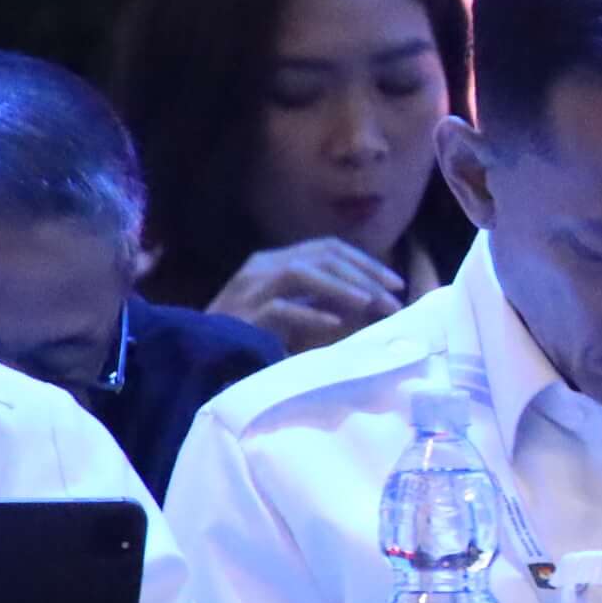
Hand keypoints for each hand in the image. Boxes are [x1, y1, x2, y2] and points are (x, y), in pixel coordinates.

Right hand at [209, 235, 407, 351]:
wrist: (205, 354)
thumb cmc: (256, 332)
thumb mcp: (295, 307)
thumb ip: (325, 296)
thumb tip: (376, 297)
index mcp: (276, 260)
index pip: (328, 247)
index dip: (365, 263)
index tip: (396, 284)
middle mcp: (262, 266)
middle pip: (321, 257)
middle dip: (362, 276)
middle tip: (392, 300)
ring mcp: (250, 289)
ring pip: (300, 273)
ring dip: (340, 288)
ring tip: (369, 304)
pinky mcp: (243, 315)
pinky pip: (280, 308)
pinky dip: (310, 315)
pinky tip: (334, 325)